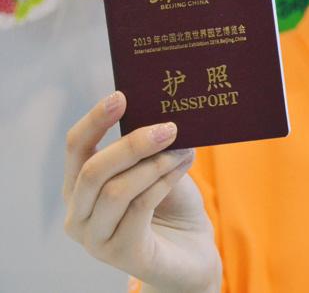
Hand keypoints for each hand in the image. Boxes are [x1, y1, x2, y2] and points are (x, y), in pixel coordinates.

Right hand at [63, 91, 221, 292]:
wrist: (191, 251)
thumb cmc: (170, 205)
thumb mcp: (156, 169)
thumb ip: (148, 148)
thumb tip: (162, 112)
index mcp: (79, 189)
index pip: (75, 148)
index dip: (95, 120)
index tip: (121, 96)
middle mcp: (78, 215)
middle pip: (93, 169)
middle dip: (132, 144)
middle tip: (170, 127)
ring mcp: (95, 239)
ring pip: (116, 190)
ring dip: (154, 164)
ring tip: (184, 150)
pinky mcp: (121, 254)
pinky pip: (140, 207)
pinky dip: (164, 182)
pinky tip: (182, 167)